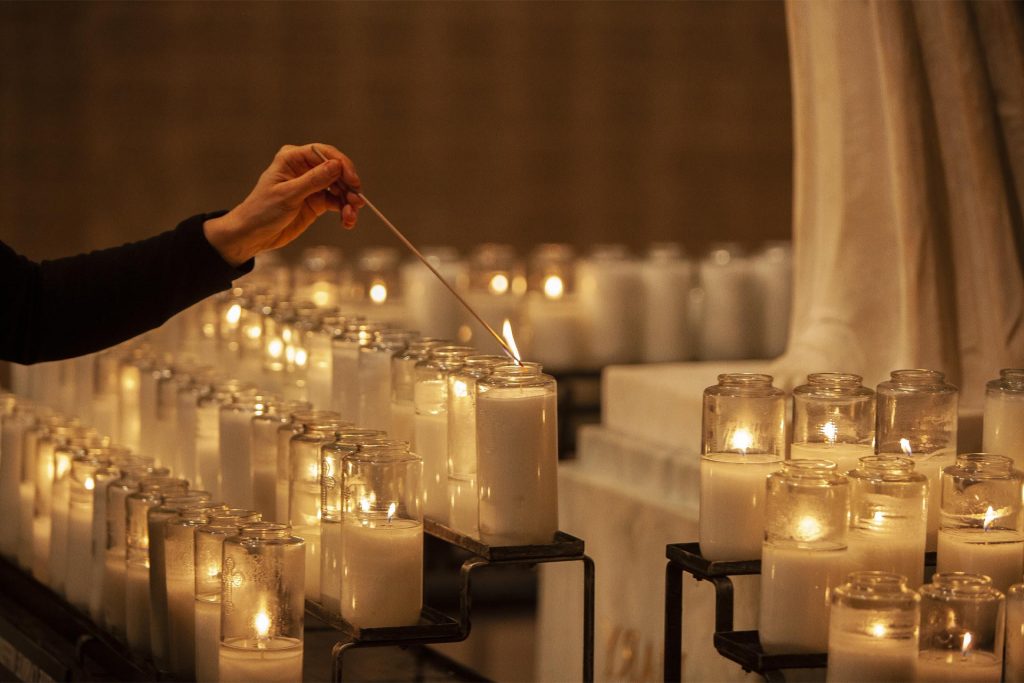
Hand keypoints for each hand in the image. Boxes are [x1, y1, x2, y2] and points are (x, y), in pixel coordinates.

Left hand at [203, 143, 364, 265]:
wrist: (252, 235)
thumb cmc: (262, 211)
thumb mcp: (288, 195)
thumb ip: (313, 180)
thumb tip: (337, 165)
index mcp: (293, 158)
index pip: (324, 154)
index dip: (342, 165)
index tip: (353, 181)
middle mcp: (304, 168)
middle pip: (336, 170)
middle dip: (348, 186)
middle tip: (357, 202)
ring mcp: (312, 186)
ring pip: (340, 188)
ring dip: (349, 201)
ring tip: (350, 217)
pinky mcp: (316, 202)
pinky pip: (337, 203)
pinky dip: (344, 211)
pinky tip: (347, 221)